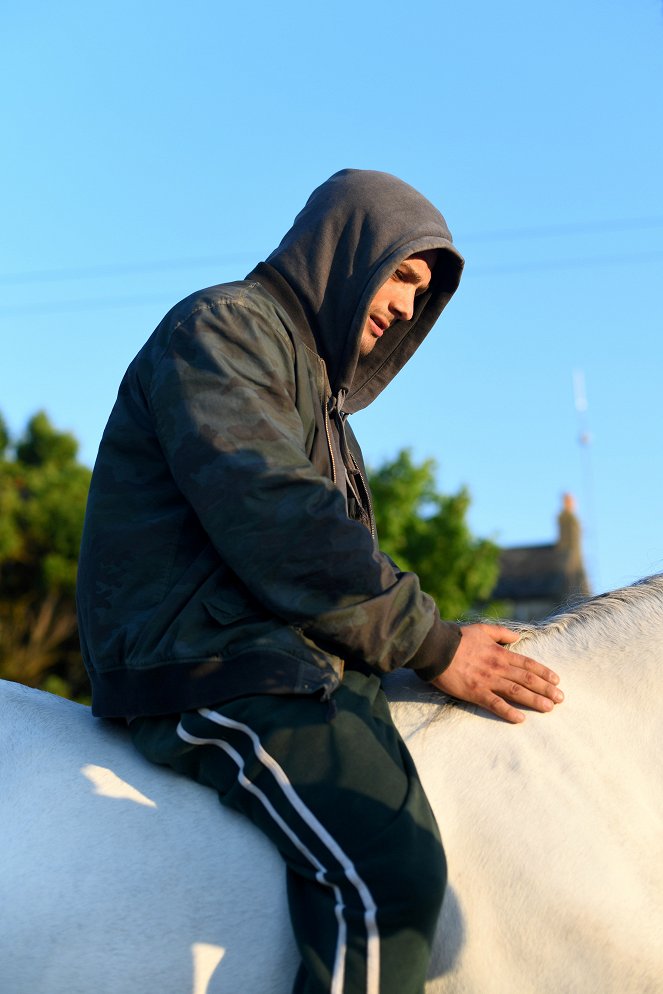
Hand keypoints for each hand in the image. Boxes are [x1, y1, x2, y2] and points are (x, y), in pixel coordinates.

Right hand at [431, 623, 563, 723]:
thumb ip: (501, 634)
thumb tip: (517, 637)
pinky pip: (495, 704)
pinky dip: (508, 712)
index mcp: (500, 653)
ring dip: (534, 700)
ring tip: (549, 707)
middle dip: (546, 689)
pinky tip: (520, 719)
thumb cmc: (458, 638)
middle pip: (527, 679)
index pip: (528, 664)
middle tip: (560, 698)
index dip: (544, 672)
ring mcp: (488, 681)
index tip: (556, 680)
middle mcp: (498, 668)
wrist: (436, 648)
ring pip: (516, 692)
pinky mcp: (475, 692)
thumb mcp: (482, 630)